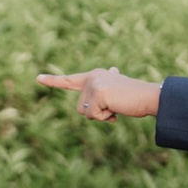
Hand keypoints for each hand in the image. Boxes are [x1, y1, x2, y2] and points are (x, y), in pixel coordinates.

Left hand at [37, 68, 161, 120]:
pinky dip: (105, 117)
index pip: (69, 80)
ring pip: (85, 113)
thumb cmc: (134, 97)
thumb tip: (112, 70)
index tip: (38, 78)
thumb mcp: (116, 92)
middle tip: (114, 106)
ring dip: (101, 116)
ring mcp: (94, 84)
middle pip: (80, 108)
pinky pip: (93, 116)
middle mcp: (92, 77)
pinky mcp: (98, 93)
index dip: (53, 81)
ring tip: (116, 106)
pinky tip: (116, 108)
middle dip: (97, 113)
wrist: (149, 97)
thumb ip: (106, 87)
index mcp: (94, 76)